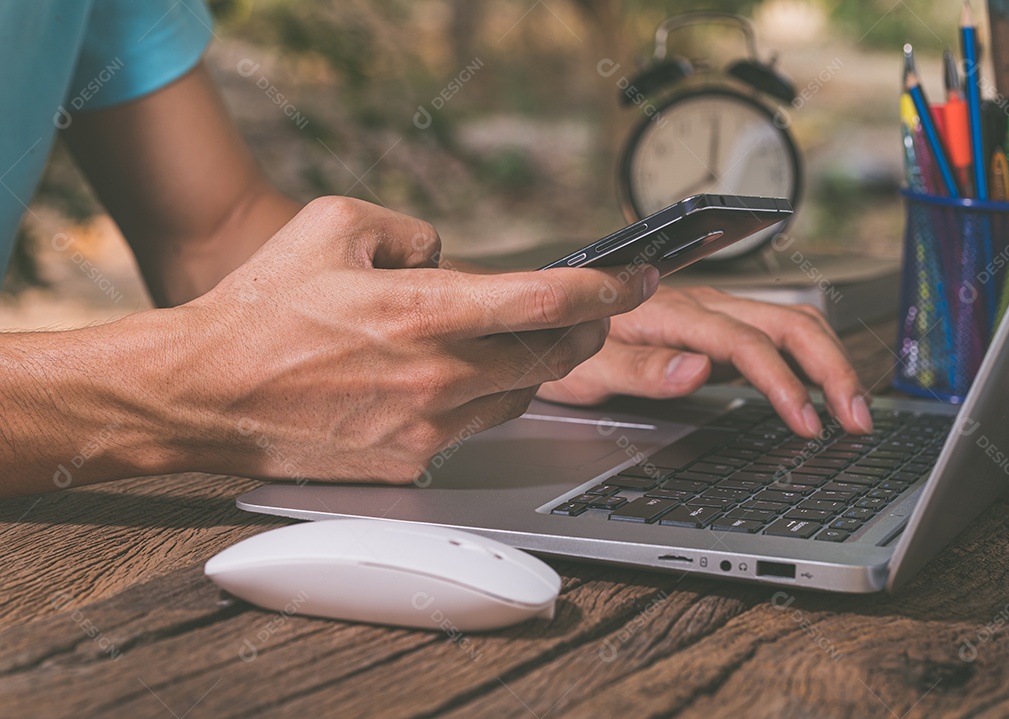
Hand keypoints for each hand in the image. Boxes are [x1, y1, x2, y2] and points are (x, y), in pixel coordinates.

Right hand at [170, 197, 657, 482]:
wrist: (204, 393)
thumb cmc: (263, 307)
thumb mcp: (333, 224)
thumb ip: (412, 230)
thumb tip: (450, 256)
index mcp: (423, 310)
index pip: (545, 300)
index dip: (605, 288)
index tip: (634, 277)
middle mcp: (436, 374)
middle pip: (552, 356)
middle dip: (586, 330)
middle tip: (593, 311)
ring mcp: (425, 426)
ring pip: (520, 396)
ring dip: (534, 366)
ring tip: (520, 340)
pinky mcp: (410, 463)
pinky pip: (476, 427)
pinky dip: (486, 398)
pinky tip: (462, 379)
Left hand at [536, 285, 873, 437]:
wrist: (548, 315)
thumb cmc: (562, 341)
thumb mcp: (587, 366)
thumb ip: (642, 369)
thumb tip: (699, 370)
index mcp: (672, 311)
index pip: (745, 342)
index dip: (782, 382)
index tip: (807, 422)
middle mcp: (701, 304)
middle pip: (787, 323)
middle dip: (831, 369)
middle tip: (857, 419)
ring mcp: (712, 313)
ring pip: (790, 322)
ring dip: (828, 362)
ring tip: (851, 410)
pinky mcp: (715, 327)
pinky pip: (775, 334)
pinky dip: (808, 359)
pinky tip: (817, 391)